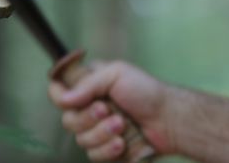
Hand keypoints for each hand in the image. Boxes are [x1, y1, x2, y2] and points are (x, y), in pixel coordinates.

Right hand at [49, 61, 174, 161]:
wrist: (171, 120)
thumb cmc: (147, 91)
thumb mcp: (116, 73)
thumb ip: (87, 84)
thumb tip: (63, 98)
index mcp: (88, 86)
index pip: (57, 91)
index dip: (59, 97)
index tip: (72, 100)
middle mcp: (88, 108)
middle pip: (67, 121)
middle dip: (89, 118)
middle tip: (109, 111)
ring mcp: (96, 131)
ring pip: (81, 141)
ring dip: (102, 134)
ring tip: (122, 126)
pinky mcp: (106, 151)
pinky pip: (94, 156)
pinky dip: (109, 150)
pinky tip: (123, 143)